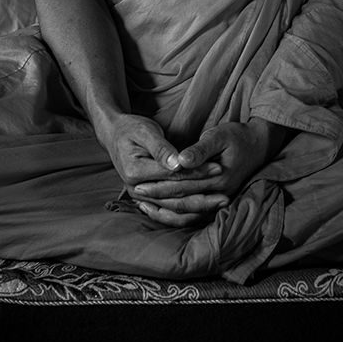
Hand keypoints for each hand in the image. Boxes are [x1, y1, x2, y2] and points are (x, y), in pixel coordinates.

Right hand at [102, 113, 227, 222]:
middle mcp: (137, 189)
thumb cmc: (132, 128)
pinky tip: (205, 211)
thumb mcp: (145, 131)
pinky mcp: (147, 199)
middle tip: (227, 194)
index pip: (173, 175)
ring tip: (221, 204)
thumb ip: (161, 149)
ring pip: (173, 209)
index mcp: (135, 172)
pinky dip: (187, 213)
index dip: (197, 172)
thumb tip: (178, 164)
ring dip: (198, 209)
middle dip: (202, 195)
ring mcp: (141, 197)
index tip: (219, 167)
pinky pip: (168, 212)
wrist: (115, 134)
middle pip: (175, 197)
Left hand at [132, 118, 286, 228]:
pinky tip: (163, 210)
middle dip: (157, 200)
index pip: (182, 185)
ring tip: (144, 206)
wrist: (259, 144)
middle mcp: (219, 193)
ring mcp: (220, 199)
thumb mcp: (219, 135)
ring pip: (189, 215)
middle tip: (136, 196)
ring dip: (165, 212)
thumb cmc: (237, 136)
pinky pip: (196, 214)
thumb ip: (200, 150)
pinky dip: (178, 215)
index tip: (139, 185)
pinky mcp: (218, 200)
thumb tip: (180, 160)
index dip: (159, 186)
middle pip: (182, 201)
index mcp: (218, 177)